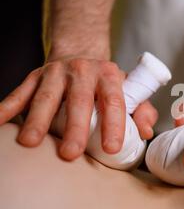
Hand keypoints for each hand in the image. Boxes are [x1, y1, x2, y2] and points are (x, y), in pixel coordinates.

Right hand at [0, 58, 157, 159]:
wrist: (81, 54)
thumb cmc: (106, 82)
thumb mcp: (129, 90)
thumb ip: (142, 110)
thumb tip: (146, 132)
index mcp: (109, 75)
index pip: (114, 101)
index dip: (114, 124)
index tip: (112, 148)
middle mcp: (83, 71)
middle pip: (79, 101)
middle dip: (74, 128)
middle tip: (70, 153)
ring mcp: (56, 72)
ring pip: (46, 96)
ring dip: (38, 120)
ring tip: (30, 143)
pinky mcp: (36, 75)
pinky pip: (21, 91)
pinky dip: (8, 106)